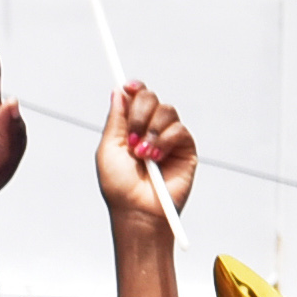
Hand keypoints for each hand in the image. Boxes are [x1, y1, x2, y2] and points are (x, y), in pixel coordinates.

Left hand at [95, 79, 193, 225]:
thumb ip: (116, 120)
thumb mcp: (109, 148)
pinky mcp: (186, 149)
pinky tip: (156, 158)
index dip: (134, 88)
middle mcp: (151, 130)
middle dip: (140, 113)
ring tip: (143, 154)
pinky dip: (165, 141)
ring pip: (167, 111)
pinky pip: (179, 130)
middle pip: (152, 98)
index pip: (136, 98)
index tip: (128, 87)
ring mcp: (169, 139)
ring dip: (152, 131)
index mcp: (131, 127)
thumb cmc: (119, 186)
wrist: (138, 209)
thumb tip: (119, 92)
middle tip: (132, 137)